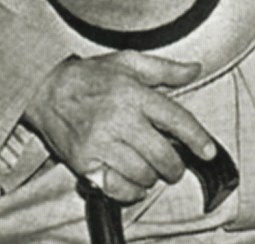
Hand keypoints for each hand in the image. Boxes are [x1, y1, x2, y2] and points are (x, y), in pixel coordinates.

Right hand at [23, 51, 213, 202]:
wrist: (45, 88)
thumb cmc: (90, 75)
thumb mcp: (129, 61)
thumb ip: (165, 69)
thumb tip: (196, 69)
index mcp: (134, 93)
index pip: (176, 119)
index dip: (197, 138)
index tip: (209, 152)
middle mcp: (119, 119)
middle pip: (161, 154)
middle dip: (175, 167)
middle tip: (175, 168)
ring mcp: (100, 142)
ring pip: (141, 173)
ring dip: (153, 178)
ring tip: (152, 172)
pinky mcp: (83, 161)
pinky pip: (115, 187)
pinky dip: (130, 191)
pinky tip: (134, 185)